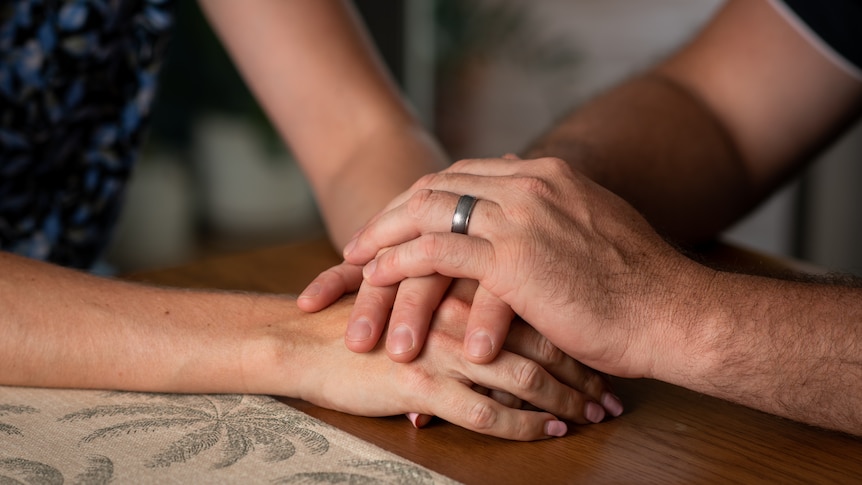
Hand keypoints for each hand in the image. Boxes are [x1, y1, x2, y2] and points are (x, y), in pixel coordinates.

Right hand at [293, 279, 619, 439]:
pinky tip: (549, 431)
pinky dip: (524, 422)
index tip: (603, 349)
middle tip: (613, 389)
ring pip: (521, 372)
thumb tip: (505, 315)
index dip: (572, 326)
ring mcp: (441, 345)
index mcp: (460, 279)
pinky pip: (485, 410)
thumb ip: (460, 294)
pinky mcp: (421, 382)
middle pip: (537, 334)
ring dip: (565, 396)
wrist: (302, 340)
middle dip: (581, 365)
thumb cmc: (360, 319)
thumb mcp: (416, 294)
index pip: (534, 299)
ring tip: (594, 414)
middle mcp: (457, 307)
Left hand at [342, 157, 710, 378]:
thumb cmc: (638, 288)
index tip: (394, 220)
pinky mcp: (515, 258)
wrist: (674, 314)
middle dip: (390, 213)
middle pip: (437, 186)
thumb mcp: (594, 232)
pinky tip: (377, 278)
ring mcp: (521, 217)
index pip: (463, 174)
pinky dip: (400, 263)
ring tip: (354, 262)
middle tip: (359, 241)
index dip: (420, 198)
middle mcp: (531, 183)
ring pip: (428, 214)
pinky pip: (436, 252)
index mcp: (548, 174)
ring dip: (384, 237)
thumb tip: (531, 224)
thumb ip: (556, 218)